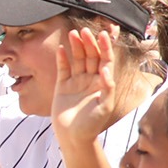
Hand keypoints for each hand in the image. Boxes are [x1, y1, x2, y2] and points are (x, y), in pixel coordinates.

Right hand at [49, 28, 119, 143]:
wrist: (73, 137)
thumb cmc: (91, 124)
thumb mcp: (104, 107)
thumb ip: (107, 88)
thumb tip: (105, 70)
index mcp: (103, 83)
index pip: (105, 60)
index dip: (105, 47)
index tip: (103, 34)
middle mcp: (91, 80)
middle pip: (91, 56)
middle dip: (89, 43)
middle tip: (84, 30)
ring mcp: (76, 82)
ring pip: (77, 60)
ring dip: (76, 47)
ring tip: (73, 34)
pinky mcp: (62, 86)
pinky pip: (63, 69)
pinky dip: (62, 59)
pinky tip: (60, 49)